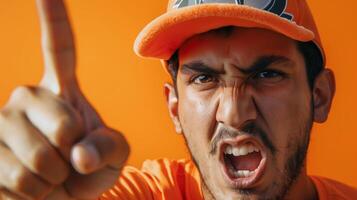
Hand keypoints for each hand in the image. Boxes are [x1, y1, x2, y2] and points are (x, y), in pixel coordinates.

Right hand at [0, 0, 129, 198]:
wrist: (66, 194)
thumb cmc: (91, 168)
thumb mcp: (113, 154)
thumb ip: (109, 147)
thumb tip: (79, 155)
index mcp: (62, 89)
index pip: (58, 46)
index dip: (52, 16)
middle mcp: (26, 97)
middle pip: (63, 130)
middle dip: (73, 158)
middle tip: (68, 162)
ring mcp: (2, 123)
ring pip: (37, 161)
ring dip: (54, 180)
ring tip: (52, 175)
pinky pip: (17, 182)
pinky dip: (35, 194)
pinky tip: (33, 187)